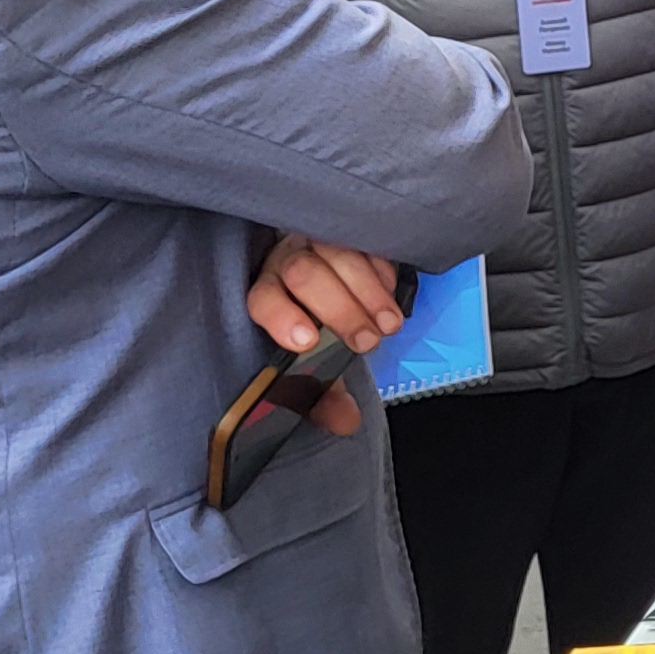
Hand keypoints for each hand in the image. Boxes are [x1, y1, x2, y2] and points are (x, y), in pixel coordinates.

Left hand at [246, 237, 409, 435]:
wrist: (327, 285)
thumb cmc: (314, 326)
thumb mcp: (311, 362)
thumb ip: (321, 393)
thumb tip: (346, 421)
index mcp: (267, 293)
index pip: (264, 299)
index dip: (283, 317)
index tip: (308, 342)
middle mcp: (287, 261)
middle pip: (305, 274)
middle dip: (340, 310)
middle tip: (368, 342)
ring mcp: (319, 241)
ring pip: (339, 256)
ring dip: (369, 294)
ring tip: (390, 326)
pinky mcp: (350, 232)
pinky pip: (368, 245)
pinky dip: (383, 273)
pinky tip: (390, 296)